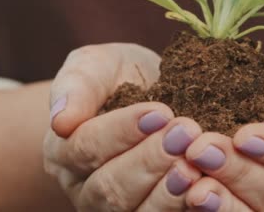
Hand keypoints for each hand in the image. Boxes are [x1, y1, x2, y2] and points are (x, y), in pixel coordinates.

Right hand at [43, 44, 202, 210]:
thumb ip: (76, 86)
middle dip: (149, 161)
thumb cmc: (115, 78)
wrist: (145, 96)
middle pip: (109, 187)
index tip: (159, 112)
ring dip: (166, 191)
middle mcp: (83, 188)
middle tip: (184, 135)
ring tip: (194, 166)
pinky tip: (203, 190)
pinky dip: (181, 207)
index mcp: (63, 151)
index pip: (86, 147)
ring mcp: (113, 210)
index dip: (121, 131)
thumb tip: (60, 120)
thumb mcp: (94, 66)